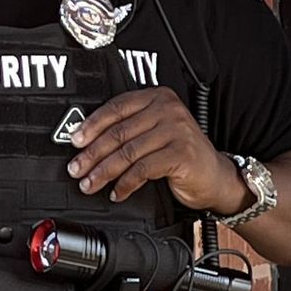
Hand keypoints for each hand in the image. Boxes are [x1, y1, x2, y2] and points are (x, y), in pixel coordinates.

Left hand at [65, 86, 242, 212]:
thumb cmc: (182, 156)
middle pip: (119, 132)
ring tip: (90, 183)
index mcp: (158, 98)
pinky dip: (125, 184)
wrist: (216, 177)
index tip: (75, 141)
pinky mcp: (180, 154)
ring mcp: (176, 131)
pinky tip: (117, 192)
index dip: (92, 125)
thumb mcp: (156, 134)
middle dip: (92, 153)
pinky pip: (142, 169)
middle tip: (76, 167)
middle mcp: (168, 110)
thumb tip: (89, 142)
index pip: (117, 107)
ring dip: (103, 171)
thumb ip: (131, 131)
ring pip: (128, 152)